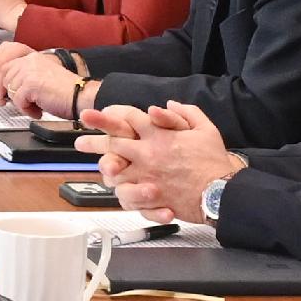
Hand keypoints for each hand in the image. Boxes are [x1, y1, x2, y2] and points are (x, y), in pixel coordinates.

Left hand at [0, 47, 86, 120]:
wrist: (80, 96)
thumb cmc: (66, 91)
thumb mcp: (42, 78)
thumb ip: (26, 78)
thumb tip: (8, 88)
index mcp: (33, 59)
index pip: (7, 68)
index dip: (7, 83)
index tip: (11, 94)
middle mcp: (29, 62)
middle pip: (5, 80)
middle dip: (13, 95)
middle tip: (26, 103)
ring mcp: (29, 72)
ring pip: (11, 91)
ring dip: (22, 104)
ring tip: (36, 107)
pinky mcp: (30, 85)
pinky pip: (18, 101)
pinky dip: (27, 110)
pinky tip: (38, 111)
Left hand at [75, 99, 235, 220]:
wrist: (221, 192)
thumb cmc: (214, 161)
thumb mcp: (205, 128)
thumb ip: (185, 113)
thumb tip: (167, 104)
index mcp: (158, 135)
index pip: (127, 118)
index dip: (109, 114)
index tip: (93, 115)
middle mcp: (147, 153)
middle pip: (112, 144)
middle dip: (93, 141)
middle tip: (78, 142)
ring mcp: (146, 175)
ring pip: (114, 171)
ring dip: (104, 168)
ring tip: (97, 167)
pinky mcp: (149, 196)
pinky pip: (126, 194)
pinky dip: (120, 191)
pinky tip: (116, 189)